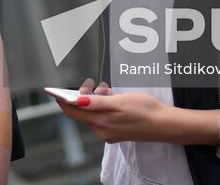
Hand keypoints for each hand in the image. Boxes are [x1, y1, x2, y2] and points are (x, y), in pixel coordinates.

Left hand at [56, 79, 180, 144]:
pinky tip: (113, 99)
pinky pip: (103, 118)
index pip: (73, 112)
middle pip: (83, 113)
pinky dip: (104, 107)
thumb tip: (78, 101)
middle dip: (85, 97)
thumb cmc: (144, 110)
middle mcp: (102, 130)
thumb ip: (97, 103)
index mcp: (100, 122)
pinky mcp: (117, 133)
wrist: (164, 124)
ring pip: (93, 114)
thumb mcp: (119, 102)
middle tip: (97, 86)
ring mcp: (109, 133)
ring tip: (108, 90)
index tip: (55, 92)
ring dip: (96, 100)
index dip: (63, 101)